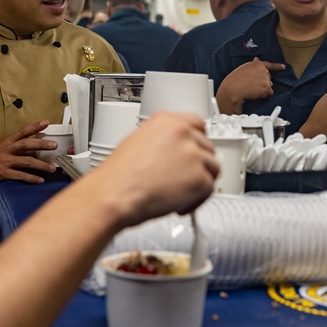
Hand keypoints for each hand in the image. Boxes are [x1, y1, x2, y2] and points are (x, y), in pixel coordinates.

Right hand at [0, 120, 57, 184]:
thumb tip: (39, 150)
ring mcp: (5, 161)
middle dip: (41, 144)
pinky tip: (40, 180)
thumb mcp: (6, 150)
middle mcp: (7, 150)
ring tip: (52, 168)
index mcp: (8, 142)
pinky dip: (31, 178)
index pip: (23, 131)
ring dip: (41, 165)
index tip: (46, 122)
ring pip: (26, 162)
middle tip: (54, 145)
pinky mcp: (3, 173)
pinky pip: (20, 175)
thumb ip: (20, 149)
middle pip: (26, 144)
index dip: (34, 126)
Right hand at [92, 112, 218, 225]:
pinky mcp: (200, 178)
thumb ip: (162, 142)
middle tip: (182, 180)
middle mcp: (182, 132)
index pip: (197, 123)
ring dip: (200, 183)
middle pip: (207, 148)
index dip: (197, 141)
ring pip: (212, 168)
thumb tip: (173, 153)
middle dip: (197, 166)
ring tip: (179, 194)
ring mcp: (193, 154)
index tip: (194, 152)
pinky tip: (176, 205)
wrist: (113, 194)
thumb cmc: (117, 177)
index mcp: (166, 121)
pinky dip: (196, 201)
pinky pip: (209, 190)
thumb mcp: (137, 143)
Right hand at [216, 57, 285, 113]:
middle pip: (268, 78)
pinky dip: (264, 96)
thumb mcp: (243, 68)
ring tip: (252, 90)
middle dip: (263, 82)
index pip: (269, 65)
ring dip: (262, 90)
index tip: (283, 67)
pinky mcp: (267, 88)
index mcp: (257, 64)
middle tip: (252, 86)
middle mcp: (263, 70)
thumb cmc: (234, 80)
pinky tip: (255, 95)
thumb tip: (257, 60)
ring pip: (269, 86)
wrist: (233, 90)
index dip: (277, 66)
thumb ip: (252, 65)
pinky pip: (269, 94)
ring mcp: (266, 79)